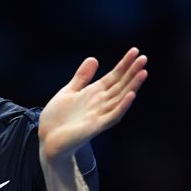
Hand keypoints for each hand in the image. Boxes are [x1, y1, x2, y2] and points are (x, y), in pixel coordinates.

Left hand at [38, 47, 147, 161]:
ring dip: (132, 86)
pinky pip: (112, 116)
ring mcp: (99, 115)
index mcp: (94, 93)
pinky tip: (131, 96)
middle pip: (120, 85)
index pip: (114, 76)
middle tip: (144, 58)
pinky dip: (122, 106)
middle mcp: (100, 103)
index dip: (124, 64)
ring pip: (120, 98)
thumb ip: (82, 77)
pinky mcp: (95, 127)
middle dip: (132, 72)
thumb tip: (94, 58)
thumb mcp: (68, 92)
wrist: (46, 138)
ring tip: (143, 73)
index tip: (135, 51)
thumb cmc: (57, 117)